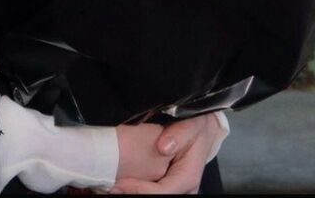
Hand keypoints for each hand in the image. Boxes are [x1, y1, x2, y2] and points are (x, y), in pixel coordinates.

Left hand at [106, 113, 222, 193]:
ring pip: (154, 195)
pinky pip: (153, 190)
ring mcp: (177, 189)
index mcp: (188, 176)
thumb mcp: (192, 125)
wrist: (204, 130)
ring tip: (112, 186)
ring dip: (133, 192)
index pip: (162, 192)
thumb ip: (179, 134)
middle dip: (132, 193)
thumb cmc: (197, 127)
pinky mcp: (170, 186)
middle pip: (156, 197)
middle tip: (110, 187)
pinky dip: (137, 188)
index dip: (140, 190)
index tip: (120, 184)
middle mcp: (184, 189)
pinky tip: (122, 182)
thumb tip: (163, 147)